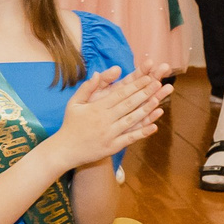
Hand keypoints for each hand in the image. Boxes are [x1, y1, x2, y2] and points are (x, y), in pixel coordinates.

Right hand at [53, 64, 171, 169]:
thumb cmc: (70, 124)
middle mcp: (104, 119)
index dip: (135, 85)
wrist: (65, 150)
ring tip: (158, 100)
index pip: (119, 94)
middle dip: (144, 93)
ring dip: (146, 110)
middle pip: (128, 104)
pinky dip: (142, 133)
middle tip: (158, 83)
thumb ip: (87, 88)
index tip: (147, 77)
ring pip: (131, 120)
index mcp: (96, 107)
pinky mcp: (112, 147)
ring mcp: (109, 134)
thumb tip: (98, 73)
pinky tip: (154, 126)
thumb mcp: (74, 103)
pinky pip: (129, 138)